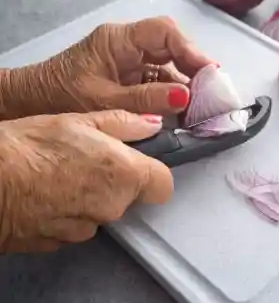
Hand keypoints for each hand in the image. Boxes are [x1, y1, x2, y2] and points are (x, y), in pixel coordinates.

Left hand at [0, 16, 216, 119]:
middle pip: (171, 48)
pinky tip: (185, 111)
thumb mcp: (105, 100)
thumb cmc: (60, 96)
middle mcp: (128, 46)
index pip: (163, 32)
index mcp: (118, 40)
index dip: (190, 49)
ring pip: (168, 66)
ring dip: (186, 85)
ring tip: (203, 106)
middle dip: (193, 68)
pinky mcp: (131, 78)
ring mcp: (130, 62)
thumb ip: (146, 99)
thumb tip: (185, 97)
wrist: (31, 103)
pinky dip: (173, 96)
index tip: (209, 71)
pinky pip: (159, 82)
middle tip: (211, 92)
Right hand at [0, 109, 172, 252]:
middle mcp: (112, 207)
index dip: (154, 174)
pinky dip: (68, 212)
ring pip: (102, 211)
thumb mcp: (80, 121)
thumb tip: (153, 124)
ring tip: (61, 175)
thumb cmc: (31, 146)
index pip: (163, 186)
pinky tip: (47, 194)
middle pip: (129, 197)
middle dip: (116, 181)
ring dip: (91, 197)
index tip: (139, 164)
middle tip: (88, 160)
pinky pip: (76, 224)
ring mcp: (87, 228)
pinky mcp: (61, 242)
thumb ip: (124, 124)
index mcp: (125, 175)